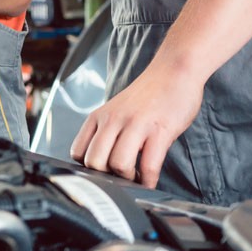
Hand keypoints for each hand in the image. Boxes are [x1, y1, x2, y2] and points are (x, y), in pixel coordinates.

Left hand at [70, 60, 203, 188]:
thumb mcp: (116, 109)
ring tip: (136, 178)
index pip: (78, 152)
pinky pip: (149, 165)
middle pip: (94, 162)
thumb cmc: (148, 94)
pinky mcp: (159, 131)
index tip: (101, 174)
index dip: (88, 168)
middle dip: (107, 177)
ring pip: (118, 164)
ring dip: (128, 179)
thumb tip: (101, 162)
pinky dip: (149, 181)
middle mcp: (113, 120)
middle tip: (120, 178)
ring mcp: (136, 125)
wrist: (173, 70)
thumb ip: (106, 131)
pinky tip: (151, 180)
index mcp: (100, 116)